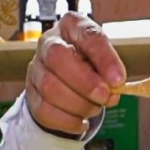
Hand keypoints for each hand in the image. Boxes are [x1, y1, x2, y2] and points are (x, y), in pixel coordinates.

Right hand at [26, 13, 126, 135]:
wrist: (68, 80)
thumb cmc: (90, 64)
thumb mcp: (105, 60)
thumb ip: (111, 72)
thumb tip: (114, 89)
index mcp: (72, 26)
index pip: (87, 35)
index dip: (104, 58)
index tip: (119, 79)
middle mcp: (49, 43)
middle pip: (57, 58)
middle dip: (85, 82)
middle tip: (105, 97)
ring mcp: (36, 69)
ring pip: (49, 87)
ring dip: (78, 104)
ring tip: (95, 109)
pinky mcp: (31, 94)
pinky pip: (44, 111)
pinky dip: (68, 121)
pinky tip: (82, 122)